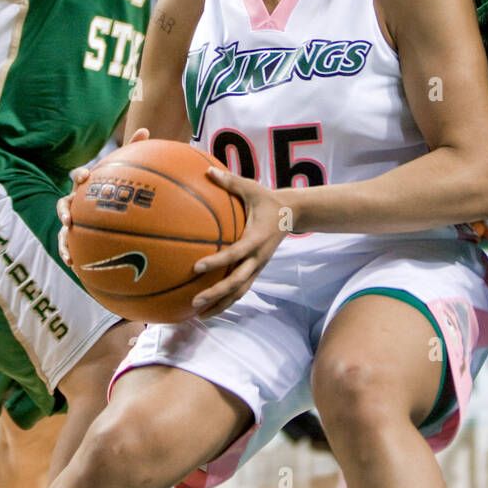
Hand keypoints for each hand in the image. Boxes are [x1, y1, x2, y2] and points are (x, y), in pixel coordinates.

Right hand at [56, 129, 150, 265]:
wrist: (103, 209)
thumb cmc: (111, 186)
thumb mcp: (121, 170)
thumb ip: (131, 150)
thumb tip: (145, 129)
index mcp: (87, 186)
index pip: (79, 177)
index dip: (80, 176)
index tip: (85, 178)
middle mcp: (76, 202)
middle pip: (64, 202)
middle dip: (65, 209)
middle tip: (69, 216)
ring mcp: (72, 220)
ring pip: (62, 228)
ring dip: (63, 236)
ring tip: (67, 248)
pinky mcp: (72, 237)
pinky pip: (66, 245)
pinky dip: (67, 253)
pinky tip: (72, 263)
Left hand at [190, 168, 289, 317]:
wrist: (292, 214)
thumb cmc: (267, 199)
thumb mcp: (251, 188)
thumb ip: (230, 181)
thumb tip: (207, 171)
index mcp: (256, 238)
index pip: (235, 253)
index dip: (218, 262)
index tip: (197, 267)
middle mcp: (258, 257)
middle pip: (237, 282)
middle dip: (216, 294)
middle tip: (195, 302)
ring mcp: (257, 267)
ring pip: (239, 292)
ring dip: (220, 304)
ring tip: (199, 315)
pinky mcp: (255, 271)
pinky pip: (241, 290)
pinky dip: (226, 301)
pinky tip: (208, 309)